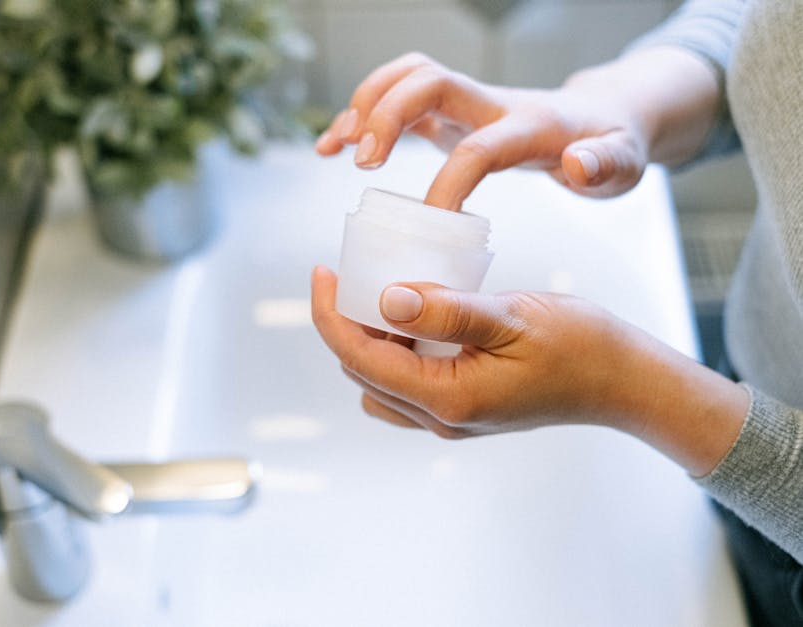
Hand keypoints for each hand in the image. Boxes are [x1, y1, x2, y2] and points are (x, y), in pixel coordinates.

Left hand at [311, 265, 633, 437]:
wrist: (622, 381)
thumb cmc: (578, 346)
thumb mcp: (511, 317)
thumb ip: (447, 310)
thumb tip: (386, 298)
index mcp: (448, 399)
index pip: (360, 359)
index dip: (330, 316)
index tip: (321, 272)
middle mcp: (441, 419)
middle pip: (363, 371)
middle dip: (344, 324)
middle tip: (349, 274)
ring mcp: (452, 420)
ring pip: (380, 382)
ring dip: (369, 339)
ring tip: (379, 293)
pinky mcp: (463, 409)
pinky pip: (407, 384)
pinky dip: (397, 351)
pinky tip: (414, 316)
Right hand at [315, 52, 650, 208]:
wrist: (601, 115)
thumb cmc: (609, 145)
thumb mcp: (622, 164)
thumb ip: (604, 164)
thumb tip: (576, 165)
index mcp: (529, 124)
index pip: (481, 147)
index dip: (450, 184)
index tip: (434, 224)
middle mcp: (491, 102)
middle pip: (429, 81)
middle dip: (388, 115)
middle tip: (364, 164)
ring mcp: (468, 101)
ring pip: (406, 77)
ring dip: (366, 103)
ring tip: (337, 147)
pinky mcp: (451, 110)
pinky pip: (397, 98)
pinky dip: (360, 115)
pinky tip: (334, 145)